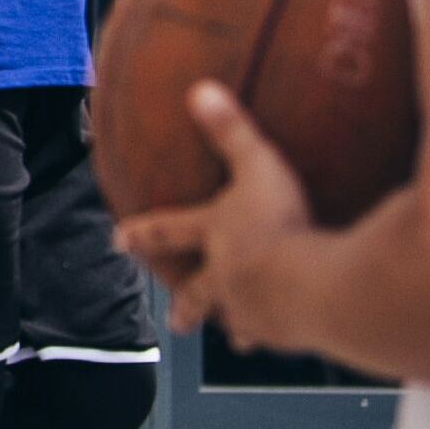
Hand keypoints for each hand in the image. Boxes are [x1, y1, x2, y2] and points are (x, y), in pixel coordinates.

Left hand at [114, 83, 316, 348]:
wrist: (310, 287)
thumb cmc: (282, 224)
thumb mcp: (258, 167)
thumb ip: (232, 130)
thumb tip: (200, 90)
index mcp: (214, 235)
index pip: (167, 230)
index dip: (143, 233)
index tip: (119, 241)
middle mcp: (224, 278)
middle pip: (198, 295)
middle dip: (186, 307)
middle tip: (175, 322)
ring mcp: (252, 311)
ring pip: (237, 320)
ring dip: (235, 325)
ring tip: (237, 338)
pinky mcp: (283, 333)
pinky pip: (278, 336)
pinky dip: (282, 335)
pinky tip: (292, 337)